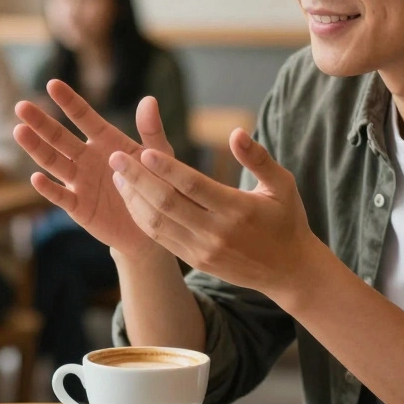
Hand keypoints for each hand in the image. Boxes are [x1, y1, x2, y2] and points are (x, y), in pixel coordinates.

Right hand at [13, 80, 174, 256]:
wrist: (155, 225)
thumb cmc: (156, 185)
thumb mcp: (158, 156)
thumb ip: (151, 130)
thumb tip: (149, 99)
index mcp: (105, 141)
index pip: (83, 117)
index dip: (69, 101)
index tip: (53, 83)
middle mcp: (87, 158)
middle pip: (59, 138)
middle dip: (41, 122)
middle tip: (22, 106)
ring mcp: (80, 182)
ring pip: (54, 162)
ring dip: (37, 148)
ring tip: (20, 131)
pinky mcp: (79, 207)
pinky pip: (61, 196)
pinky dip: (48, 188)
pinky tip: (36, 177)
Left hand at [109, 129, 321, 299]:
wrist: (288, 271)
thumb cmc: (286, 220)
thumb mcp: (283, 185)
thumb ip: (258, 158)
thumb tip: (236, 132)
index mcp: (237, 210)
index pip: (193, 186)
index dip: (166, 168)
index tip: (143, 150)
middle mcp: (216, 232)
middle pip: (167, 203)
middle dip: (137, 179)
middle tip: (115, 158)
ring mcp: (203, 249)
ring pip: (159, 223)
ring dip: (134, 199)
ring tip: (118, 176)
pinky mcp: (195, 260)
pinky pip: (161, 238)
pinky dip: (142, 218)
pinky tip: (131, 199)